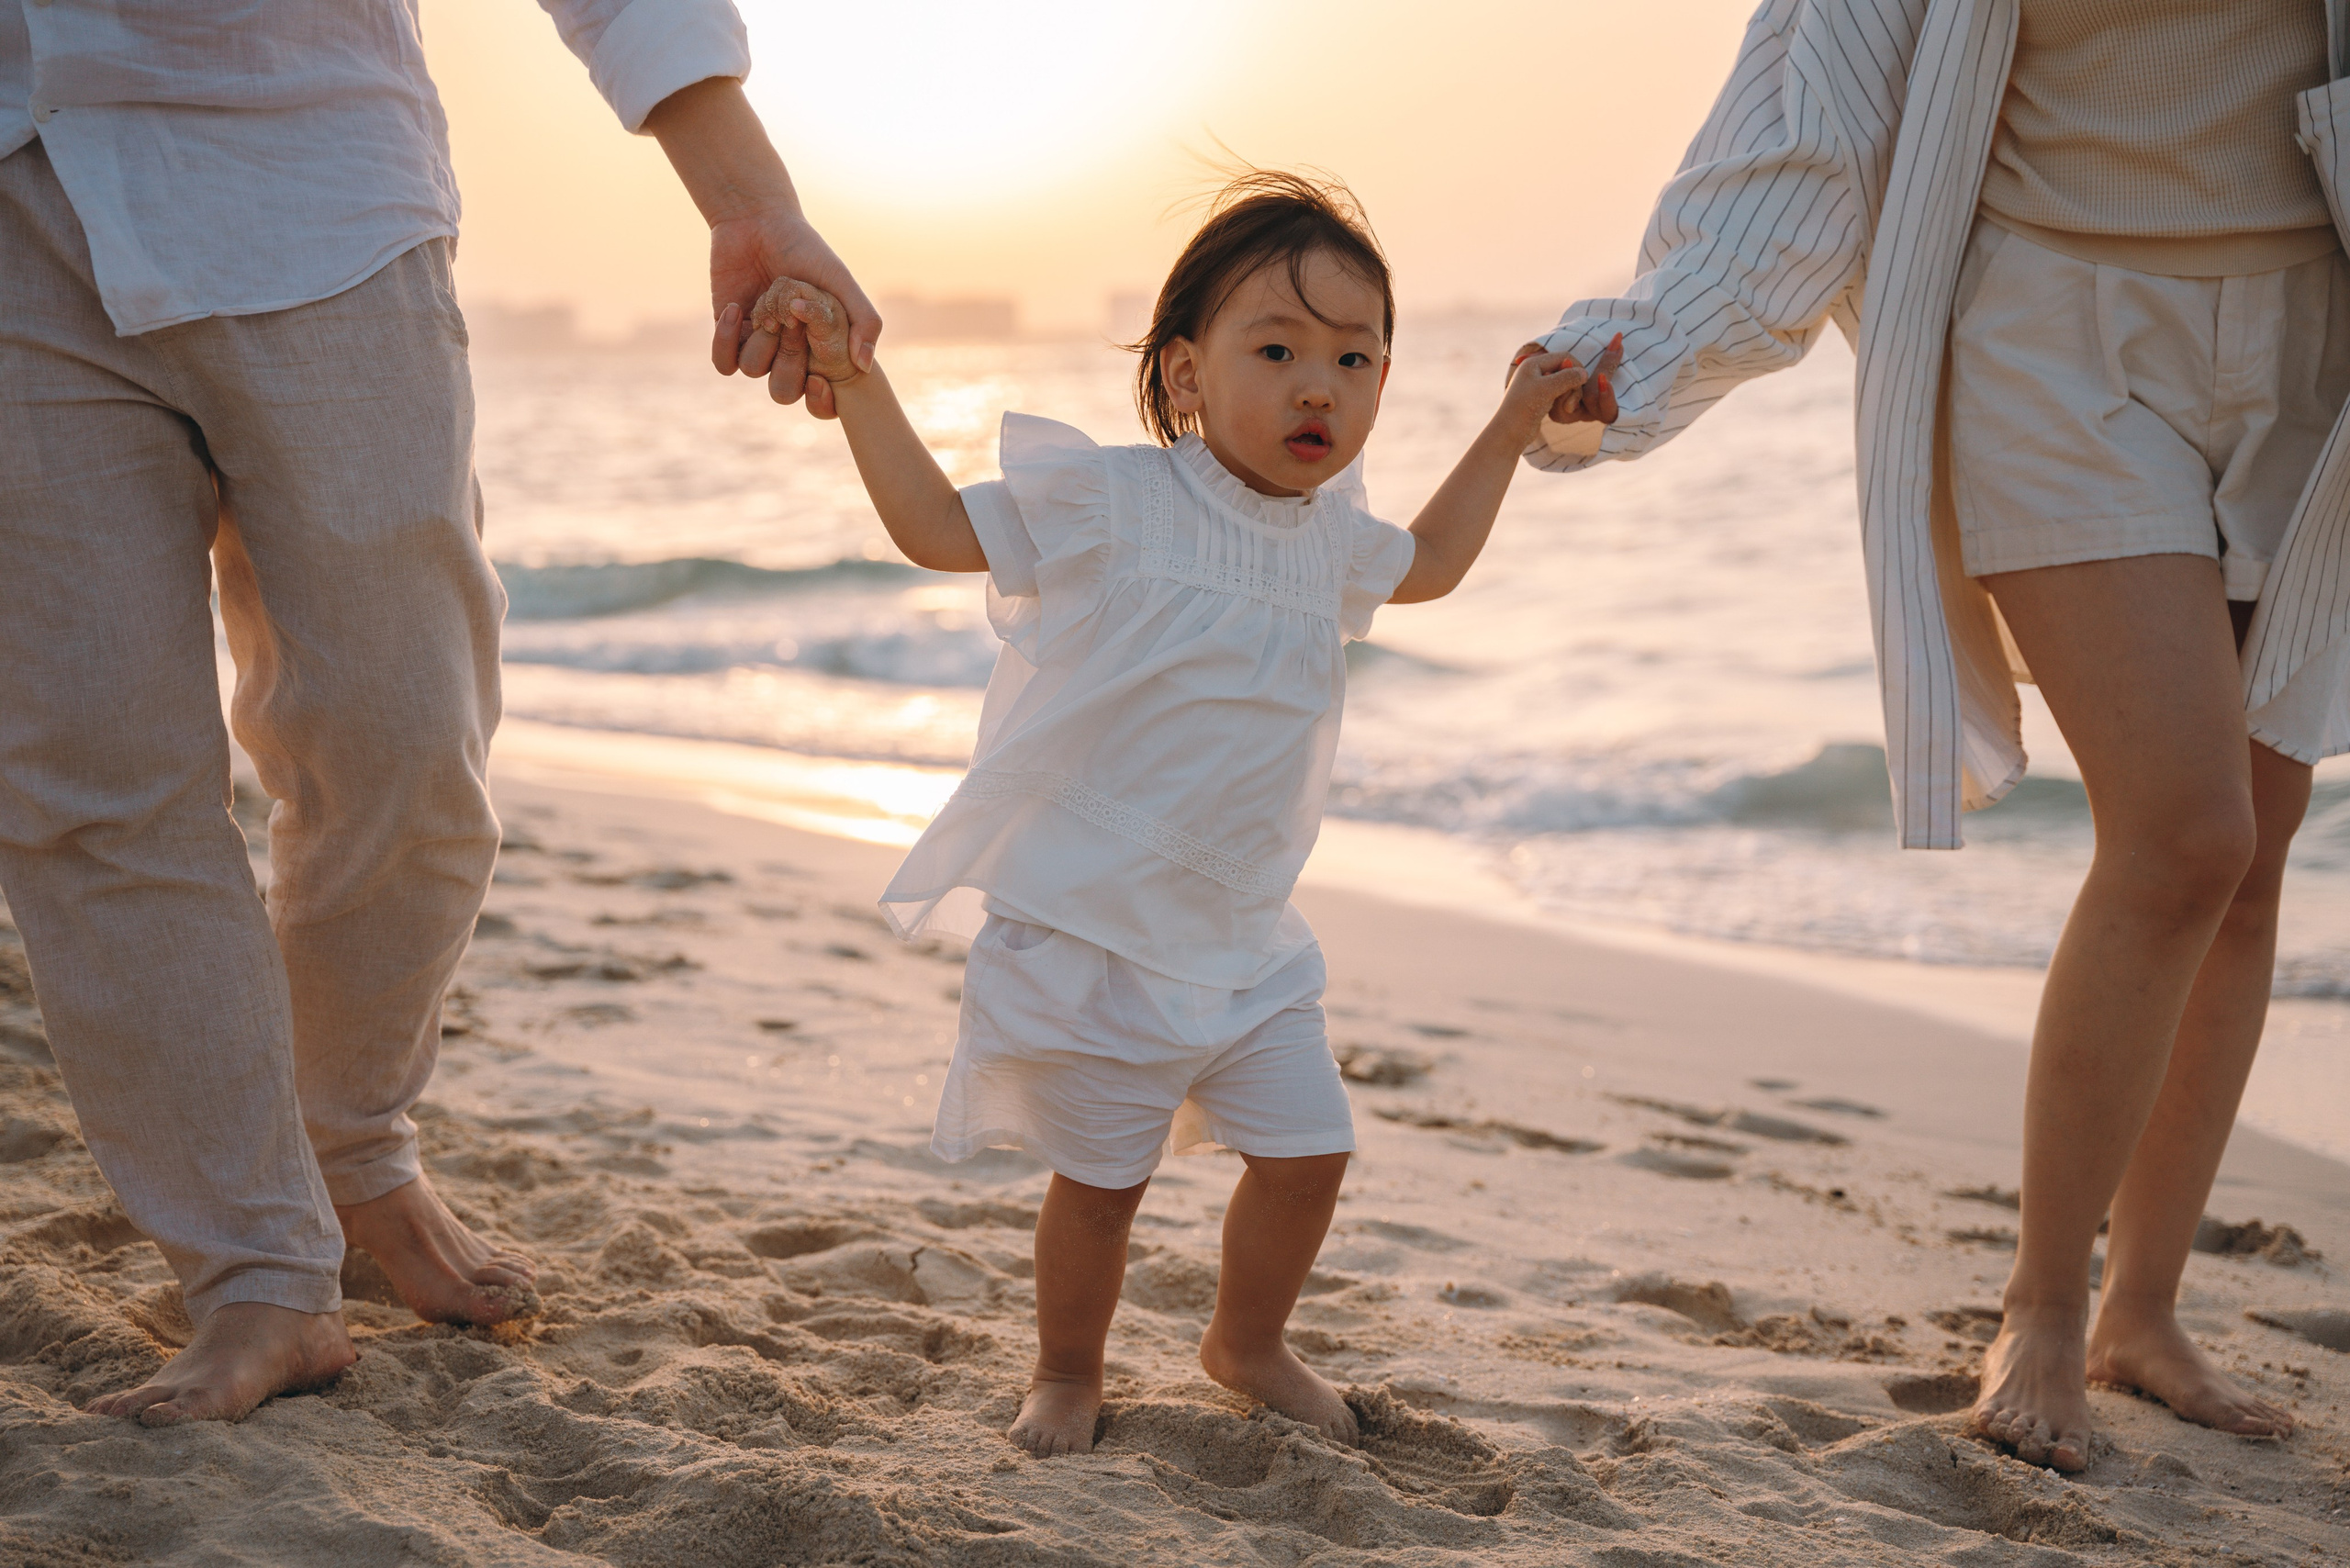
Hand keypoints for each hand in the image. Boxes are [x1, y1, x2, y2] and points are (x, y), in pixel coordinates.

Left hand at [708, 211, 879, 411]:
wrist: (757, 221)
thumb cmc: (805, 250)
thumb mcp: (841, 282)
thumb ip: (864, 320)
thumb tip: (865, 366)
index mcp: (820, 348)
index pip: (823, 400)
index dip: (821, 403)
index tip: (819, 381)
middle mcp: (790, 352)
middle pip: (785, 392)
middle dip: (789, 362)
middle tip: (792, 323)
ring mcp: (759, 344)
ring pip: (755, 372)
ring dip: (762, 340)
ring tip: (767, 307)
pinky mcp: (728, 333)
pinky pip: (724, 362)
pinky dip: (726, 339)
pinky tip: (735, 308)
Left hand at [1510, 333, 1620, 425]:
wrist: (1509, 433)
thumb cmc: (1525, 408)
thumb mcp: (1548, 389)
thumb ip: (1568, 377)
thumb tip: (1584, 372)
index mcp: (1533, 363)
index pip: (1564, 357)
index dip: (1576, 367)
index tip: (1583, 382)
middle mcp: (1536, 371)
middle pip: (1566, 370)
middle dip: (1573, 386)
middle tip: (1570, 405)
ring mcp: (1539, 385)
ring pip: (1565, 384)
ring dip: (1570, 396)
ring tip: (1567, 410)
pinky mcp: (1541, 399)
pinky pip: (1560, 394)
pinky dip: (1564, 401)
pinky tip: (1563, 412)